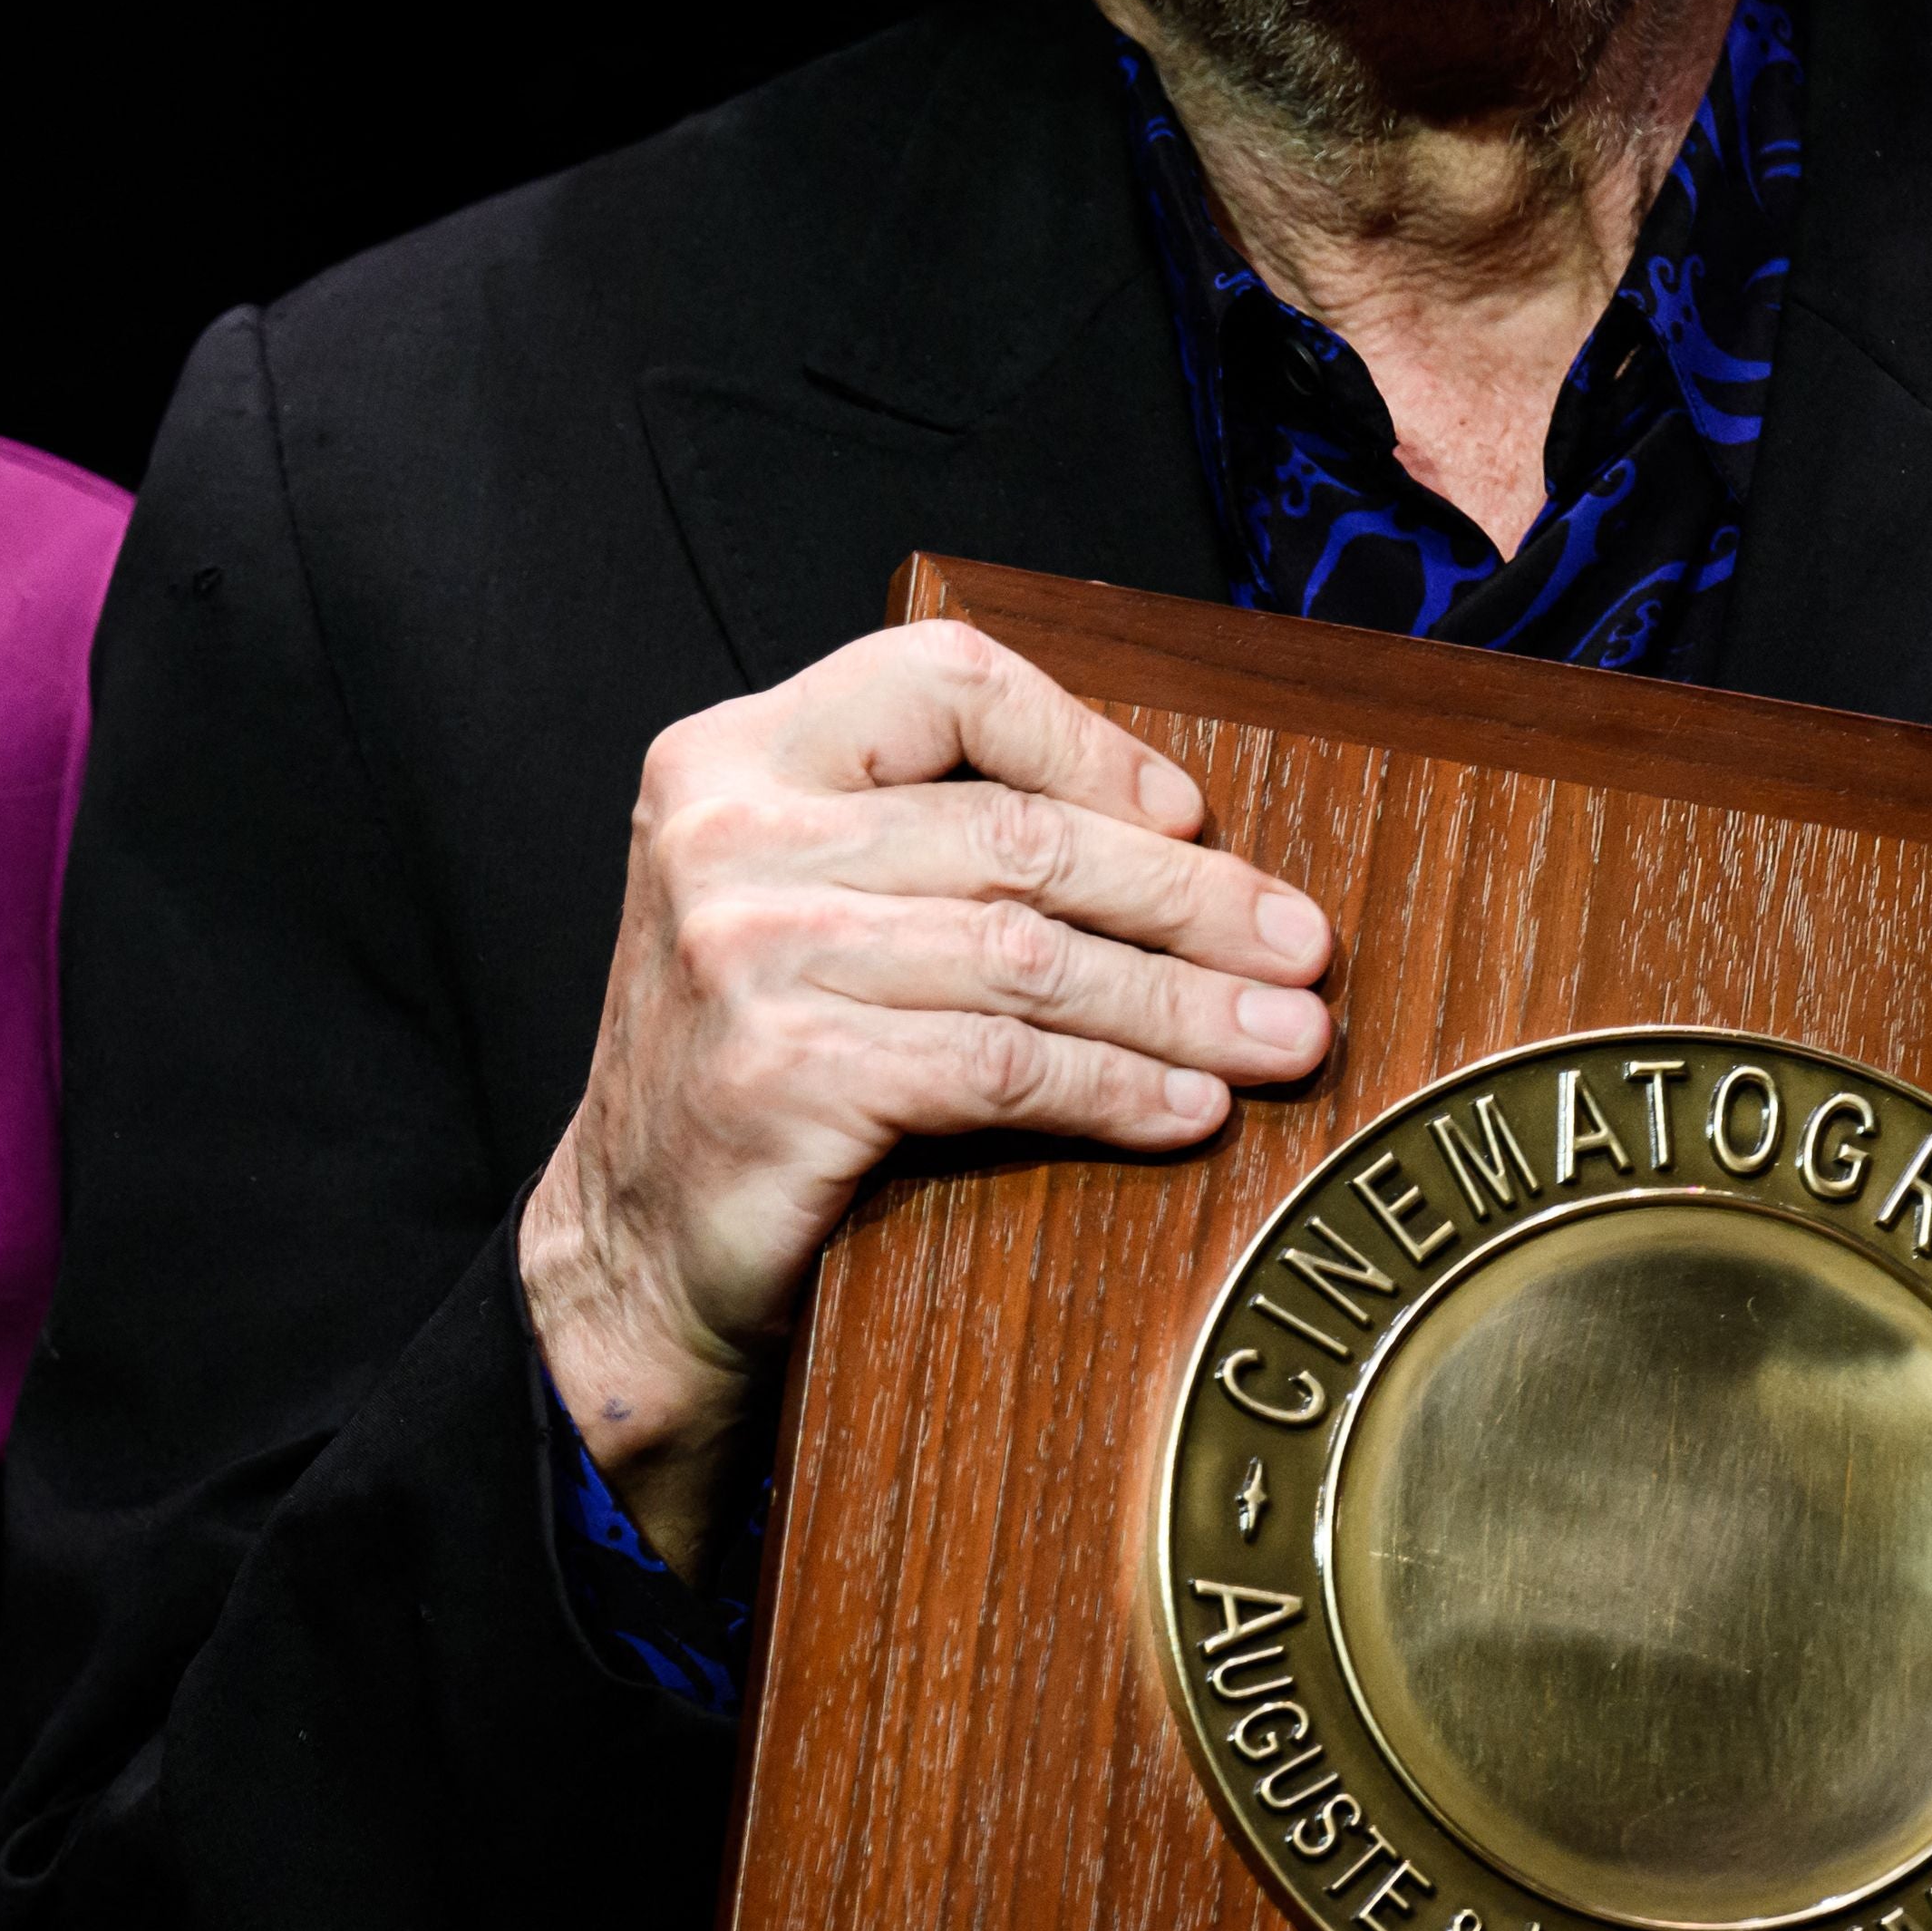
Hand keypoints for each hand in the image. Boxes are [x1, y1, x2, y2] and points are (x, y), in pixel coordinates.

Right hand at [516, 618, 1332, 1564]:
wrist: (630, 1248)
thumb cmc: (752, 1059)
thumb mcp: (797, 899)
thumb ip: (919, 835)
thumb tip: (1173, 835)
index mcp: (732, 756)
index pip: (939, 682)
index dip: (1084, 741)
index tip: (1191, 813)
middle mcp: (727, 837)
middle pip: (1014, 834)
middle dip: (1186, 895)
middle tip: (1301, 944)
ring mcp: (745, 956)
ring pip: (1027, 956)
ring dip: (1184, 1003)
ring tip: (1286, 1038)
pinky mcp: (784, 1077)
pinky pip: (1001, 1067)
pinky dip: (1118, 1087)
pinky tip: (1190, 1108)